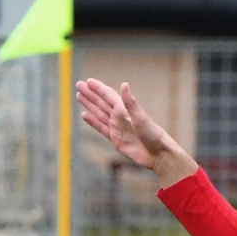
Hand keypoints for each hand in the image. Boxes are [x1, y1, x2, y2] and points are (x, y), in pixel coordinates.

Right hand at [75, 79, 196, 185]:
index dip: (98, 88)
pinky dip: (92, 121)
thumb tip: (124, 84)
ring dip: (89, 104)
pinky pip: (101, 128)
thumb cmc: (153, 135)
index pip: (108, 95)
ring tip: (79, 96)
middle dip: (90, 94)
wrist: (157, 155)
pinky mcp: (115, 139)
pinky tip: (84, 114)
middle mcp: (120, 117)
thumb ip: (130, 102)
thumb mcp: (140, 117)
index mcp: (125, 110)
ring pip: (99, 113)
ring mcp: (117, 128)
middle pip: (101, 102)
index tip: (88, 81)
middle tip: (79, 84)